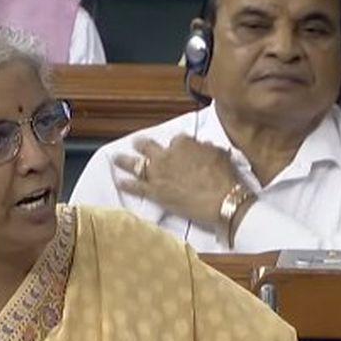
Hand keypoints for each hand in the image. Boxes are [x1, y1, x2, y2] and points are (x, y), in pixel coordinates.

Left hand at [112, 136, 242, 227]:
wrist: (221, 200)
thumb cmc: (223, 177)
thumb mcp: (218, 154)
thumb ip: (205, 149)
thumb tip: (202, 148)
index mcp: (183, 144)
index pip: (177, 140)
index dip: (177, 145)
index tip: (177, 148)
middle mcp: (166, 156)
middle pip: (148, 146)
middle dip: (142, 144)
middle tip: (137, 142)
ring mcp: (158, 174)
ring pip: (136, 164)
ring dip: (125, 160)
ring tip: (117, 158)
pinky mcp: (155, 192)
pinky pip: (136, 187)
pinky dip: (127, 184)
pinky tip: (120, 182)